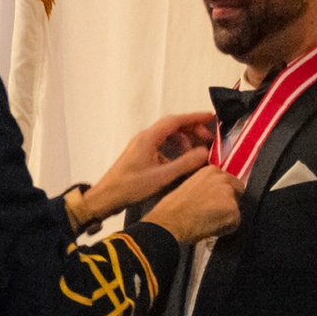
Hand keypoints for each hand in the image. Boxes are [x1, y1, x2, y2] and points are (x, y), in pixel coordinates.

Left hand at [79, 113, 215, 223]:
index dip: (194, 118)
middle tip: (208, 140)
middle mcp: (144, 138)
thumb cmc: (131, 186)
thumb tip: (205, 153)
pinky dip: (174, 151)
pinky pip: (161, 147)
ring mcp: (141, 146)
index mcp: (148, 138)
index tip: (210, 118)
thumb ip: (185, 164)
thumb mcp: (162, 176)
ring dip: (183, 142)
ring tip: (196, 154)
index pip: (175, 121)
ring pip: (167, 137)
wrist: (106, 197)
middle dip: (191, 131)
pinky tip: (180, 163)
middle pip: (172, 127)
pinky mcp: (140, 156)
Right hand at [141, 164, 243, 243]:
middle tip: (214, 211)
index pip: (228, 180)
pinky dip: (226, 227)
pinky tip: (211, 228)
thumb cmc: (172, 206)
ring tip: (209, 220)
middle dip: (229, 200)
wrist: (170, 221)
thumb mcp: (188, 185)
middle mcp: (223, 179)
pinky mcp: (233, 212)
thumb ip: (205, 185)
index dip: (222, 192)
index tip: (214, 200)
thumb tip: (213, 194)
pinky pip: (234, 223)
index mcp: (211, 170)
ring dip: (226, 215)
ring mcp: (230, 196)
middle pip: (237, 190)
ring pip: (235, 207)